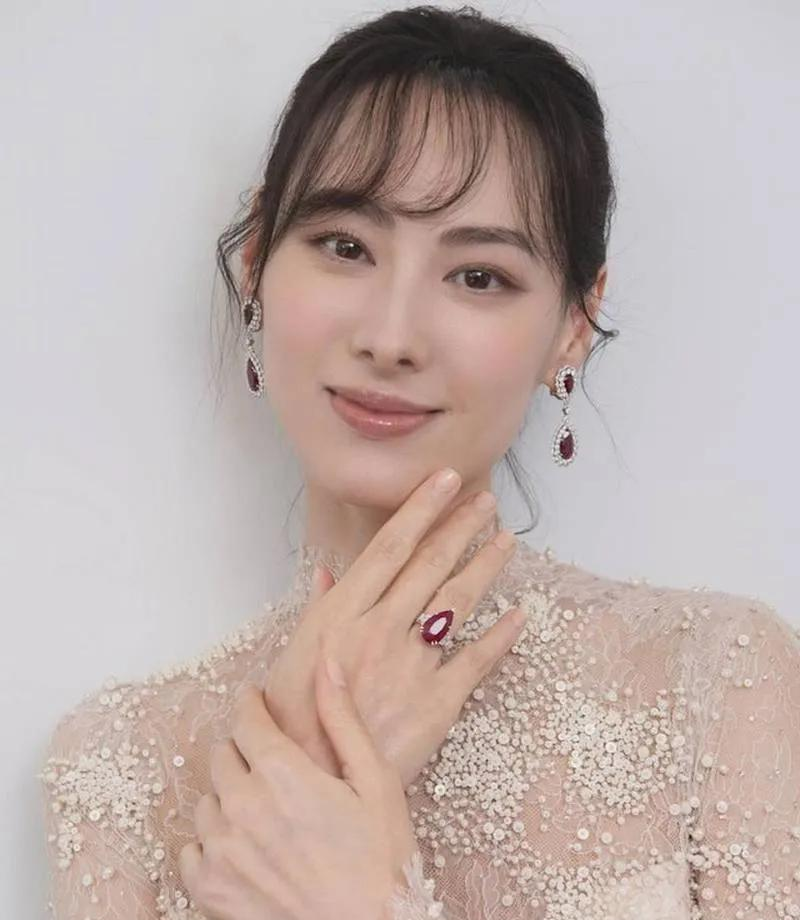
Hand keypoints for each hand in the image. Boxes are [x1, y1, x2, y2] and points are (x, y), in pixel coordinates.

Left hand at [178, 649, 418, 919]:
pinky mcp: (211, 890)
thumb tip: (326, 662)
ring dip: (229, 794)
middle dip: (244, 747)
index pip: (245, 718)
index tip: (256, 700)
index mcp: (282, 773)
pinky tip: (243, 845)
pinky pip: (192, 849)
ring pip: (207, 798)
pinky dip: (212, 841)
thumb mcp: (375, 778)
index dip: (250, 703)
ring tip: (263, 808)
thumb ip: (342, 717)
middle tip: (271, 762)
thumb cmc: (381, 858)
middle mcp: (243, 806)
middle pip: (223, 753)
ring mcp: (222, 851)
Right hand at [263, 467, 523, 787]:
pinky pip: (477, 661)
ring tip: (506, 539)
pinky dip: (501, 637)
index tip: (445, 479)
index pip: (390, 547)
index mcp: (344, 613)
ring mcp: (413, 663)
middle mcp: (382, 628)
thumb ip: (320, 609)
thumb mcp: (295, 654)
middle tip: (486, 499)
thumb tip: (329, 573)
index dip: (421, 510)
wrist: (312, 782)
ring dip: (485, 567)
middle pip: (431, 565)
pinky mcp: (438, 701)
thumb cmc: (292, 718)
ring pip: (458, 602)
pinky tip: (519, 615)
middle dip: (461, 526)